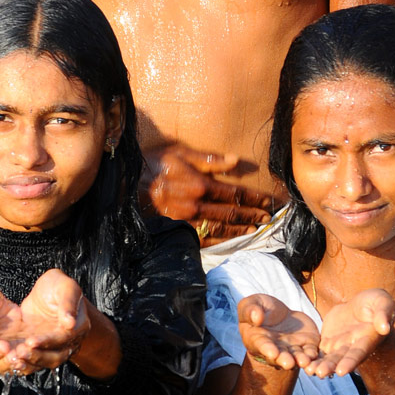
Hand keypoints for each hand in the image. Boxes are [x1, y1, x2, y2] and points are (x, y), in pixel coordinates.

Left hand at [5, 269, 89, 372]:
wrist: (46, 291)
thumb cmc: (57, 286)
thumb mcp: (65, 287)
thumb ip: (68, 303)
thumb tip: (70, 323)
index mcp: (78, 326)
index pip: (64, 339)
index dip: (48, 341)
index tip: (31, 340)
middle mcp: (68, 341)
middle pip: (56, 357)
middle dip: (38, 356)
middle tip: (20, 351)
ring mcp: (53, 347)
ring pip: (44, 363)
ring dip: (29, 363)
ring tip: (14, 358)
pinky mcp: (39, 349)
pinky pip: (33, 361)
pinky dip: (23, 363)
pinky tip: (10, 360)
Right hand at [141, 143, 274, 245]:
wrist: (126, 188)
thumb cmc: (153, 165)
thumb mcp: (180, 153)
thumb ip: (209, 159)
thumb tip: (236, 160)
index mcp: (200, 185)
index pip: (235, 193)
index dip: (254, 198)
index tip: (267, 201)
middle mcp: (197, 206)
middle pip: (232, 212)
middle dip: (252, 214)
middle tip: (268, 217)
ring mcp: (188, 222)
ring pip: (221, 228)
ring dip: (241, 229)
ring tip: (255, 229)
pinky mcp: (179, 231)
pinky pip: (204, 239)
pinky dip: (221, 241)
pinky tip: (232, 240)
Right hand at [238, 294, 319, 369]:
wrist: (278, 313)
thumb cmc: (259, 310)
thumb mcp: (250, 305)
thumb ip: (250, 310)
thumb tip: (256, 317)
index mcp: (258, 339)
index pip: (262, 346)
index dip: (267, 349)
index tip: (273, 353)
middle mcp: (275, 348)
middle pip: (280, 356)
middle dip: (285, 359)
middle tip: (289, 363)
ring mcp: (292, 348)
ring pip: (296, 356)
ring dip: (300, 360)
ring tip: (304, 361)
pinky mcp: (306, 344)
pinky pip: (310, 351)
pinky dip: (313, 355)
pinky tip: (315, 355)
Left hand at [306, 289, 394, 378]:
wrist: (362, 305)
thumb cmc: (376, 303)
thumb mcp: (383, 303)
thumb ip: (383, 314)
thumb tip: (384, 327)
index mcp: (367, 339)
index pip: (358, 353)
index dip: (350, 362)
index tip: (342, 371)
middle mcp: (352, 346)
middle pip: (340, 359)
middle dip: (331, 367)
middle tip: (320, 374)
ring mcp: (339, 345)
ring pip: (328, 358)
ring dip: (319, 365)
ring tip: (309, 372)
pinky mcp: (328, 341)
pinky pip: (319, 351)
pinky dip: (312, 358)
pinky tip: (302, 364)